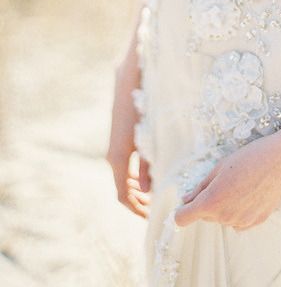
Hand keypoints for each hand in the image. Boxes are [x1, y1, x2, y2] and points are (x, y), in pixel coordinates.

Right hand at [105, 54, 151, 218]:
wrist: (133, 72)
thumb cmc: (145, 102)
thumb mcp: (151, 135)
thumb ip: (150, 164)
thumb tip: (149, 190)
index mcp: (118, 157)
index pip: (124, 194)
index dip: (137, 209)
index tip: (154, 216)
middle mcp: (114, 153)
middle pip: (123, 186)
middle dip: (139, 199)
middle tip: (159, 205)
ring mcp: (116, 143)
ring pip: (124, 173)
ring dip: (138, 186)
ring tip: (159, 190)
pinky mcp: (121, 134)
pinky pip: (126, 161)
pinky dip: (136, 171)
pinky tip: (154, 168)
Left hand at [174, 128, 280, 230]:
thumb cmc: (251, 158)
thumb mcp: (220, 166)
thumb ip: (201, 186)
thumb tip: (187, 198)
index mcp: (211, 202)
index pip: (183, 218)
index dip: (183, 209)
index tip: (188, 201)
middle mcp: (225, 217)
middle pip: (205, 216)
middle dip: (207, 202)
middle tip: (222, 180)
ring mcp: (242, 222)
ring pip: (223, 218)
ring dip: (225, 206)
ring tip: (240, 183)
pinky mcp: (257, 222)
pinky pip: (239, 220)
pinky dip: (239, 210)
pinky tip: (250, 192)